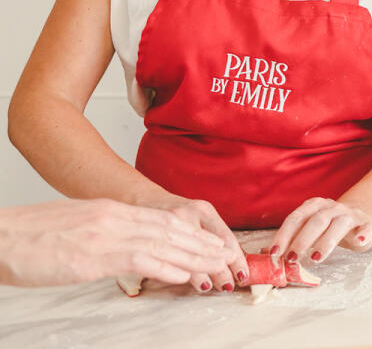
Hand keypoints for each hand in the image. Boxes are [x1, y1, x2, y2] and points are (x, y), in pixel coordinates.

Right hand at [0, 199, 230, 287]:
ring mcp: (104, 236)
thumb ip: (104, 234)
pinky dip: (167, 267)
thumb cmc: (29, 237)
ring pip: (163, 243)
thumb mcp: (76, 228)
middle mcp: (112, 219)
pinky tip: (186, 275)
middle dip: (202, 244)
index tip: (212, 243)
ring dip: (195, 257)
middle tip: (226, 256)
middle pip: (170, 230)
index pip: (162, 220)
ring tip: (218, 267)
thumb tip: (124, 248)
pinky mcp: (92, 256)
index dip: (191, 233)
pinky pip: (140, 259)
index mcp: (109, 211)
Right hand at [144, 195, 247, 292]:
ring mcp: (169, 222)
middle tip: (228, 286)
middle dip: (221, 271)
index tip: (243, 274)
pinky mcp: (152, 232)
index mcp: (204, 211)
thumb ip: (210, 236)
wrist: (140, 198)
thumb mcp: (195, 218)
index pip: (226, 238)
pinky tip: (185, 278)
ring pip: (191, 254)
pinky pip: (168, 256)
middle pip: (211, 248)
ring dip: (202, 273)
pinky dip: (179, 269)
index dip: (237, 259)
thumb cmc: (173, 213)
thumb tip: (232, 261)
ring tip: (209, 286)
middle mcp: (190, 213)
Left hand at [270, 197, 371, 265]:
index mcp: (315, 206)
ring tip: (316, 258)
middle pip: (316, 221)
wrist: (362, 213)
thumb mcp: (311, 228)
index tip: (274, 252)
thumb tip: (267, 252)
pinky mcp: (367, 224)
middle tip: (292, 258)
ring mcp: (350, 215)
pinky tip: (359, 241)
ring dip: (326, 241)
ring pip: (338, 224)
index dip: (284, 235)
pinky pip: (367, 228)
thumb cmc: (331, 226)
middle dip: (302, 240)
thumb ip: (293, 237)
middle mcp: (332, 208)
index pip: (296, 218)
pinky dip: (363, 234)